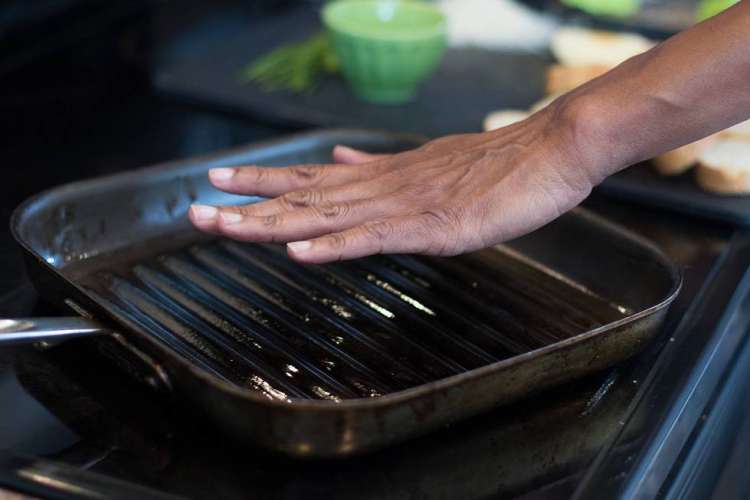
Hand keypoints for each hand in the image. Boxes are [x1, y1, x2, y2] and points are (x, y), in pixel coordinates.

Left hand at [189, 106, 595, 263]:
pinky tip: (299, 252)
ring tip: (223, 225)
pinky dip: (334, 246)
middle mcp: (383, 186)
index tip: (219, 179)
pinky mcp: (432, 226)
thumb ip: (380, 168)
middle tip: (195, 207)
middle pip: (304, 198)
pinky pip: (374, 239)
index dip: (262, 181)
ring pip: (327, 217)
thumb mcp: (431, 164)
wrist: (551, 149)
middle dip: (247, 204)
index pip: (311, 179)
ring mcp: (405, 206)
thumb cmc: (499, 164)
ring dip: (272, 223)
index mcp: (383, 176)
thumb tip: (340, 159)